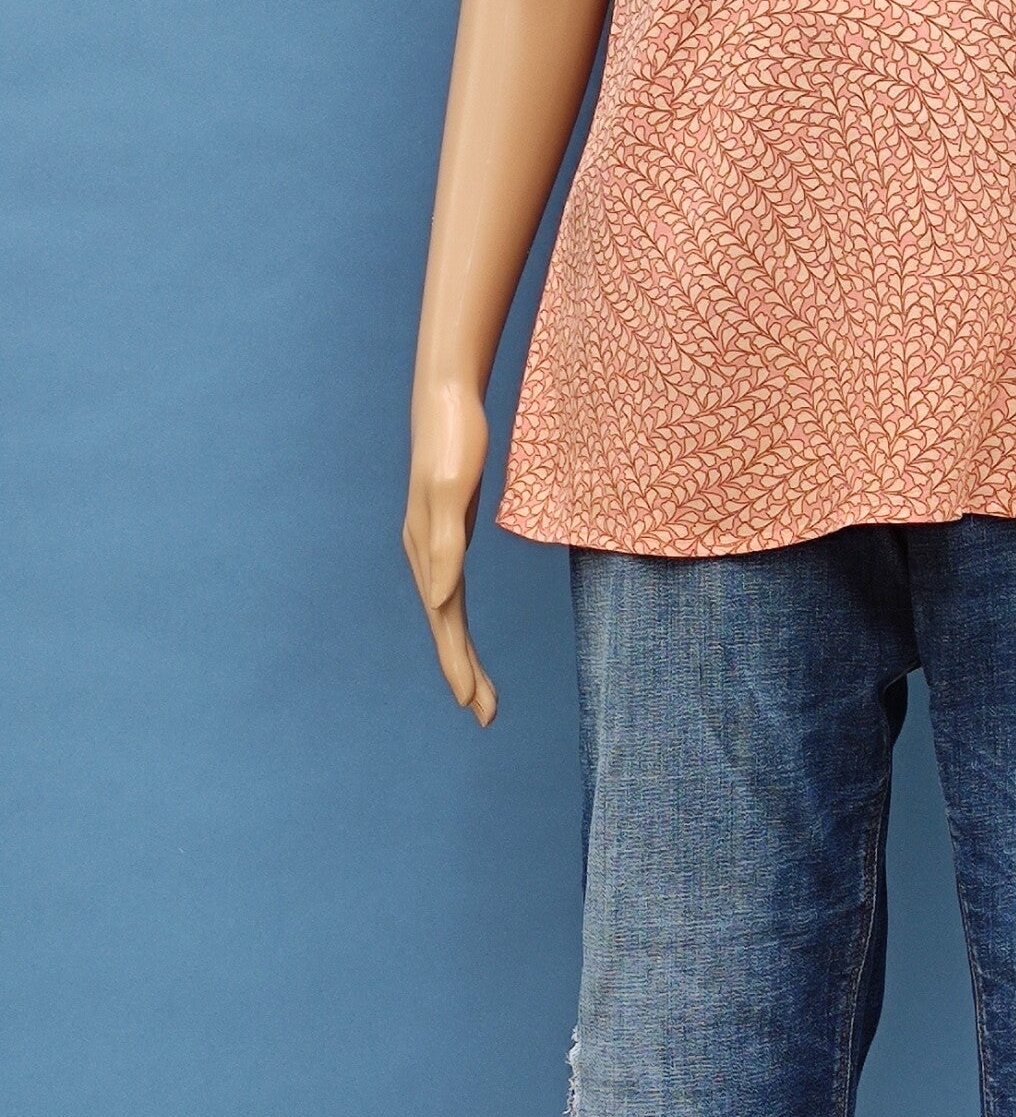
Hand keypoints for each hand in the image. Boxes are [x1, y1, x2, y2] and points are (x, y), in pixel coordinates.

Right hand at [402, 373, 497, 723]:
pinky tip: (461, 631)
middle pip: (447, 628)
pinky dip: (459, 621)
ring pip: (450, 614)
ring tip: (480, 693)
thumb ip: (444, 547)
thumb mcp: (450, 492)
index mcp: (428, 554)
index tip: (474, 704)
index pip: (447, 623)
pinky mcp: (447, 533)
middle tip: (487, 716)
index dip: (459, 665)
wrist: (448, 400)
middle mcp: (427, 557)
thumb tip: (442, 602)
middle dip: (465, 674)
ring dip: (462, 655)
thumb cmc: (453, 441)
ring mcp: (435, 546)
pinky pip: (453, 591)